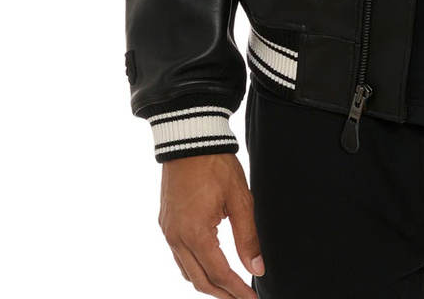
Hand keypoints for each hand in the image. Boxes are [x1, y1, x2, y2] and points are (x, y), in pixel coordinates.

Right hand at [158, 153, 263, 298]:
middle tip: (242, 298)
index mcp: (196, 233)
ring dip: (207, 284)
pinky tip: (209, 267)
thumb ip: (248, 237)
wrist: (190, 139)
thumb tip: (257, 267)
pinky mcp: (166, 223)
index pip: (220, 274)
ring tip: (229, 288)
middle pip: (200, 280)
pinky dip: (194, 268)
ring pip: (186, 271)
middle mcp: (177, 237)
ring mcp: (168, 231)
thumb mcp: (240, 199)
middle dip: (223, 294)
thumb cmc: (216, 165)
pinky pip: (178, 256)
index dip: (237, 290)